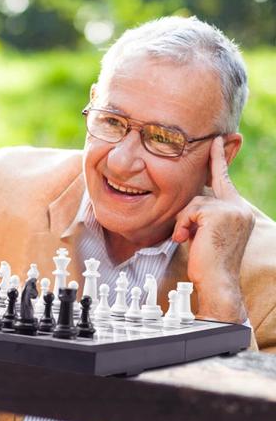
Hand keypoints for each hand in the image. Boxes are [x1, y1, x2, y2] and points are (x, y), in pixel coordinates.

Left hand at [172, 137, 253, 322]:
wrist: (216, 282)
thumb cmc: (207, 262)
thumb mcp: (206, 232)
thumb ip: (203, 214)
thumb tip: (190, 204)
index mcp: (238, 211)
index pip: (224, 179)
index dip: (218, 159)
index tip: (217, 139)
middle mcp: (238, 207)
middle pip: (200, 195)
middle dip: (188, 214)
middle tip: (192, 231)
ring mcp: (231, 209)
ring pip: (192, 203)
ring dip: (183, 223)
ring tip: (188, 240)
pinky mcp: (219, 213)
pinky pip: (188, 211)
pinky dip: (182, 226)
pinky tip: (187, 239)